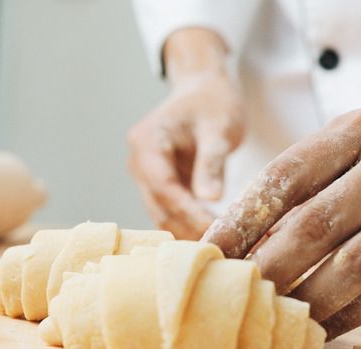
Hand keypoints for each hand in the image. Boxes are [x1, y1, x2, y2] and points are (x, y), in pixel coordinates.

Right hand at [127, 29, 245, 239]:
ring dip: (189, 231)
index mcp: (147, 143)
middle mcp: (139, 162)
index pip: (164, 187)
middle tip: (222, 246)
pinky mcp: (160, 185)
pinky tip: (213, 234)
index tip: (215, 229)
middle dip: (189, 228)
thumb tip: (211, 198)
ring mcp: (146, 175)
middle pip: (160, 206)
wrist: (204, 89)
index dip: (188, 212)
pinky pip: (172, 210)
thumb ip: (212, 162)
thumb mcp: (218, 128)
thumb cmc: (213, 102)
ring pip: (163, 214)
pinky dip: (190, 223)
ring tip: (220, 245)